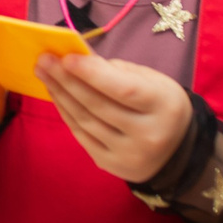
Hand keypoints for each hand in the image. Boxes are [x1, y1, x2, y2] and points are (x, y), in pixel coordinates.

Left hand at [36, 51, 193, 182]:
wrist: (178, 149)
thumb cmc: (159, 104)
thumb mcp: (151, 80)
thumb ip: (116, 70)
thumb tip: (77, 58)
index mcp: (163, 106)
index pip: (123, 90)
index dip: (92, 74)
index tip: (66, 57)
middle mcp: (148, 135)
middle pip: (97, 105)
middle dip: (66, 80)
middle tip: (44, 60)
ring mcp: (129, 155)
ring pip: (85, 121)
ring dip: (60, 94)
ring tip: (44, 73)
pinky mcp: (112, 165)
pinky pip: (82, 135)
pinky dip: (65, 113)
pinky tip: (56, 94)